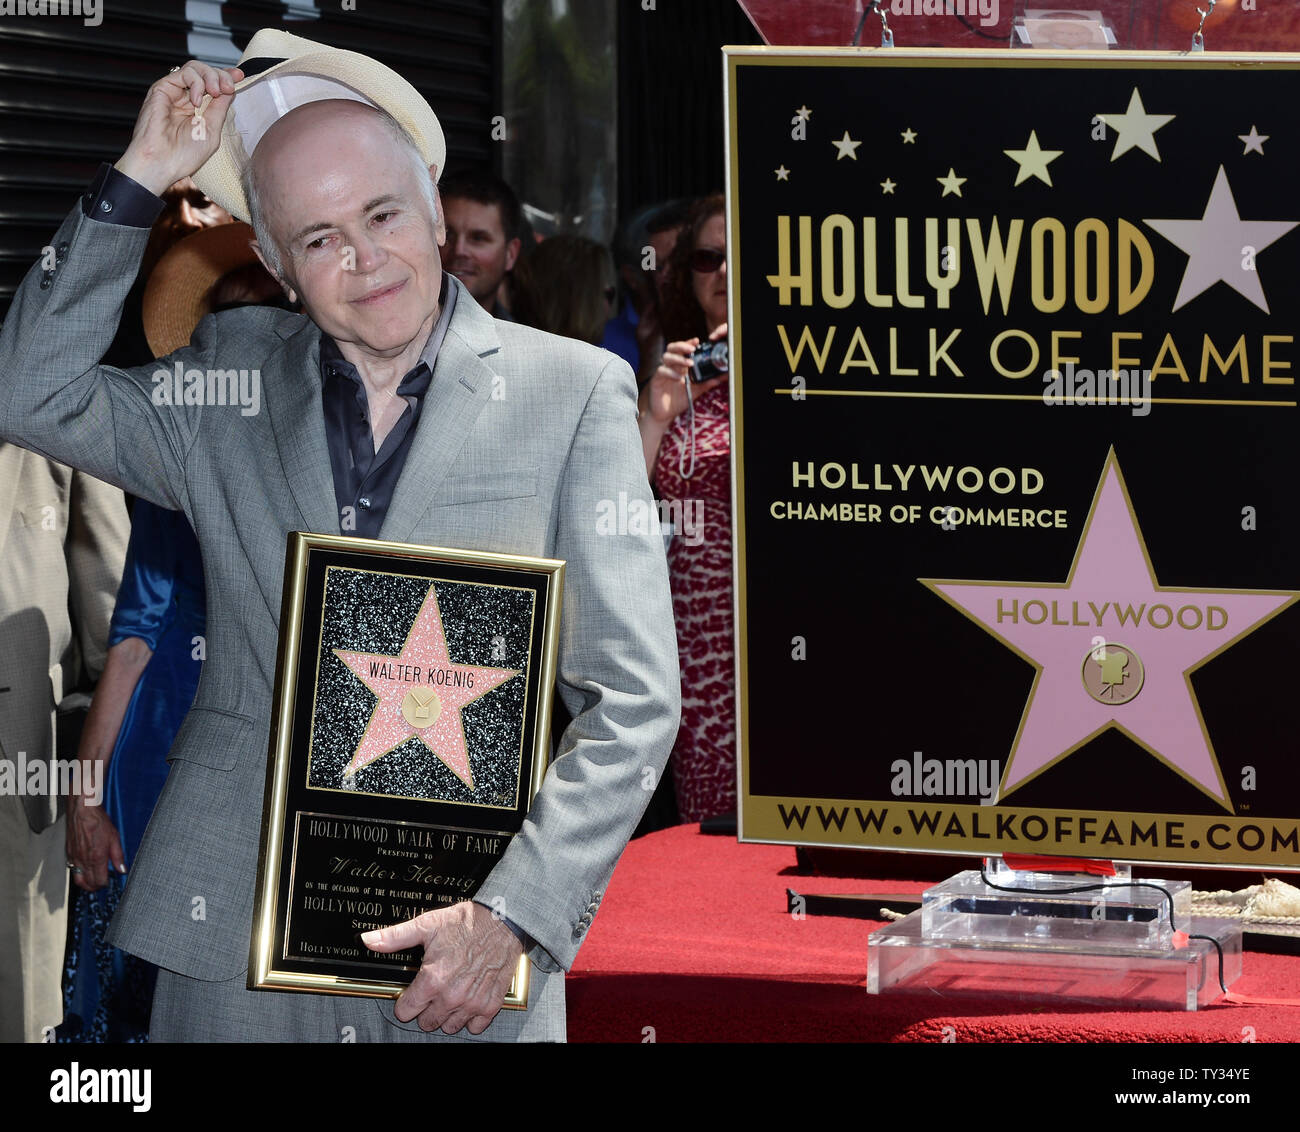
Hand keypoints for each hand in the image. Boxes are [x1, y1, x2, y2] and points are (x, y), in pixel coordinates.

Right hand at [66, 801, 124, 892]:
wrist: (82, 811)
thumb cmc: (98, 822)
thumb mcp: (115, 838)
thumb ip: (118, 856)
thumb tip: (122, 870)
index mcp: (96, 858)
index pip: (99, 881)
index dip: (105, 884)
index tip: (109, 880)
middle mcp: (83, 860)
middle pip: (88, 884)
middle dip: (96, 887)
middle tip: (103, 882)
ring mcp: (74, 858)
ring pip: (78, 880)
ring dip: (86, 884)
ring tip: (94, 880)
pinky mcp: (68, 854)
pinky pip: (72, 870)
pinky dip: (79, 874)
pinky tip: (86, 869)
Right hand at [115, 61, 243, 194]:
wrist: (162, 162)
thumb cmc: (184, 154)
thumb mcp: (212, 131)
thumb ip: (220, 108)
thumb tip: (230, 89)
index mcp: (200, 109)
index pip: (215, 85)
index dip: (227, 77)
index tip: (240, 76)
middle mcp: (187, 98)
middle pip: (207, 73)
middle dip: (221, 76)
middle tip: (228, 88)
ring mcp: (175, 92)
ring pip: (195, 68)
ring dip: (210, 76)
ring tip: (214, 92)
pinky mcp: (162, 88)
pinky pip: (182, 73)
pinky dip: (195, 82)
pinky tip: (196, 100)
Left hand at [361, 900, 523, 1035]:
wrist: (502, 920)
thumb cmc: (467, 922)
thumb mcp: (427, 925)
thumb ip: (395, 937)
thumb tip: (369, 940)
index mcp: (433, 979)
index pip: (406, 1011)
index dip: (405, 1001)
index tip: (411, 993)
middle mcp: (451, 996)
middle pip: (427, 1022)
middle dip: (426, 1009)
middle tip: (433, 991)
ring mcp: (472, 1002)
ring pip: (450, 1027)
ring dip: (447, 1015)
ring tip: (450, 995)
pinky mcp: (490, 1004)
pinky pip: (475, 1026)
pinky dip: (471, 1018)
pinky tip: (468, 1000)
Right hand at [641, 323, 726, 425]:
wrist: (665, 415)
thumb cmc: (678, 401)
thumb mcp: (695, 391)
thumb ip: (706, 383)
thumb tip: (719, 378)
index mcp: (680, 366)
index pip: (683, 350)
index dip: (688, 343)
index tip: (697, 340)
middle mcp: (671, 366)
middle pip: (672, 348)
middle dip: (682, 346)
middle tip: (692, 348)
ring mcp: (663, 372)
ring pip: (666, 357)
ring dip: (678, 358)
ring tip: (689, 364)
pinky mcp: (656, 379)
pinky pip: (661, 371)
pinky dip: (670, 372)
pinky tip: (679, 378)